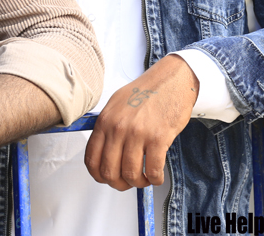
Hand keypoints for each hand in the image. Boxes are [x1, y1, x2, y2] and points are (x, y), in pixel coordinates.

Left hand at [84, 54, 198, 190]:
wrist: (171, 80)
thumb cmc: (146, 92)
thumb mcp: (116, 105)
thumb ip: (107, 128)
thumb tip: (103, 155)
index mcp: (105, 121)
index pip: (91, 159)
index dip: (99, 176)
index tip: (107, 178)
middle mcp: (118, 128)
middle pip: (109, 172)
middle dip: (119, 183)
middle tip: (128, 181)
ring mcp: (138, 133)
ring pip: (131, 174)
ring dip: (139, 182)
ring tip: (145, 178)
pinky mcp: (158, 138)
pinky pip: (153, 170)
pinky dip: (155, 179)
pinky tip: (157, 175)